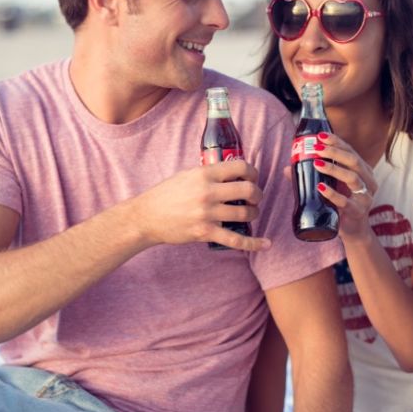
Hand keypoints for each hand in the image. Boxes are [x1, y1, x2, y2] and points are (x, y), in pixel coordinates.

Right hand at [133, 160, 270, 250]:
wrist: (146, 217)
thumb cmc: (165, 194)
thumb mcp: (186, 175)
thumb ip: (208, 173)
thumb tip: (229, 170)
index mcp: (204, 174)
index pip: (240, 167)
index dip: (252, 172)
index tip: (253, 178)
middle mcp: (208, 192)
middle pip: (248, 190)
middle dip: (257, 194)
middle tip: (255, 198)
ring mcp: (207, 213)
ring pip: (245, 213)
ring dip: (253, 213)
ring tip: (250, 213)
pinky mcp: (206, 232)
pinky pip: (236, 239)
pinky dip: (254, 243)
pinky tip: (266, 244)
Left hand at [310, 133, 377, 238]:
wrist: (353, 231)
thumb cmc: (341, 204)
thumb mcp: (331, 187)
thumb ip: (312, 177)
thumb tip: (287, 168)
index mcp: (363, 171)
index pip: (351, 151)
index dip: (337, 142)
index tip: (320, 136)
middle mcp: (368, 181)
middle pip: (353, 161)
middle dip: (334, 152)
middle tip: (316, 147)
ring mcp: (365, 197)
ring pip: (352, 178)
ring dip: (333, 169)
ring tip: (317, 163)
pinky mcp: (358, 212)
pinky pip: (346, 202)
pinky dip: (332, 194)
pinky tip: (320, 188)